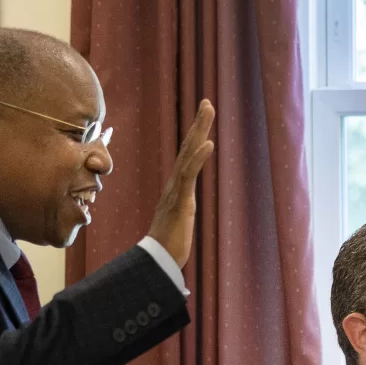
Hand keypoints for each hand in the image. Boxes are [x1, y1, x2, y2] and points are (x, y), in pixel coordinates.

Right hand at [145, 99, 215, 266]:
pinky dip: (199, 158)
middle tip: (207, 102)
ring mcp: (176, 191)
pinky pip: (189, 176)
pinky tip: (209, 144)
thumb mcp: (179, 222)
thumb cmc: (168, 246)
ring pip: (188, 155)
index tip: (203, 116)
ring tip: (208, 110)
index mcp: (177, 188)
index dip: (196, 136)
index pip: (188, 157)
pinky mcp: (180, 202)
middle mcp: (175, 184)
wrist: (156, 263)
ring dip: (199, 131)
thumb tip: (182, 208)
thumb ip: (180, 210)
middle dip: (199, 124)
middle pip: (187, 147)